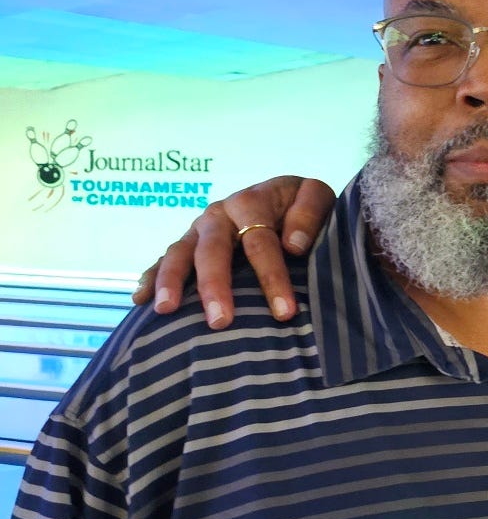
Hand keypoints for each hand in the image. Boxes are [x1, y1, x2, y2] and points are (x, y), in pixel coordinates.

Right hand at [132, 177, 335, 329]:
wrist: (285, 196)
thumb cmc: (302, 206)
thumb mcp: (315, 196)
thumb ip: (310, 214)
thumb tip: (293, 245)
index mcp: (252, 201)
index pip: (260, 242)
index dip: (272, 277)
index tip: (285, 312)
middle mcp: (219, 214)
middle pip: (213, 250)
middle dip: (215, 285)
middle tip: (220, 321)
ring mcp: (198, 230)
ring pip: (179, 253)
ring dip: (171, 281)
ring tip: (166, 310)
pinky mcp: (186, 244)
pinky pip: (162, 260)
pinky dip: (150, 278)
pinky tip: (140, 301)